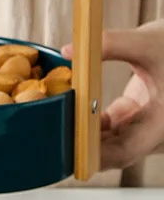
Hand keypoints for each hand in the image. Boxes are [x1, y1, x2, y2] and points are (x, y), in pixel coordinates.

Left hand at [64, 22, 163, 168]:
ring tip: (50, 123)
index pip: (125, 152)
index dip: (94, 156)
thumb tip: (69, 50)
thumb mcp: (148, 43)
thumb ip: (112, 44)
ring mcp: (142, 125)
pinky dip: (86, 119)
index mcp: (161, 124)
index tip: (64, 150)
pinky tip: (66, 109)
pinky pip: (105, 127)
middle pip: (111, 151)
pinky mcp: (132, 115)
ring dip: (80, 132)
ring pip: (107, 141)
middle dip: (80, 146)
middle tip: (46, 138)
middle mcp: (153, 131)